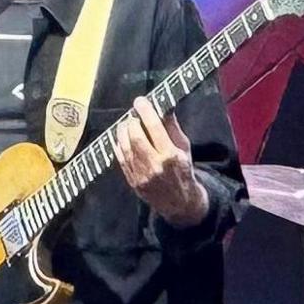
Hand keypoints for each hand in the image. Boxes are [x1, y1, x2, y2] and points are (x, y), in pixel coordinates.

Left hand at [118, 100, 208, 227]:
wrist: (179, 202)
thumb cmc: (183, 171)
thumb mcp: (184, 148)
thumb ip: (173, 127)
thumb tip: (164, 106)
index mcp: (170, 155)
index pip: (154, 127)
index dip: (145, 111)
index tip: (140, 101)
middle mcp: (154, 165)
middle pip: (135, 135)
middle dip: (131, 121)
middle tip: (133, 115)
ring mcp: (140, 174)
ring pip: (124, 145)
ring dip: (123, 131)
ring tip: (127, 124)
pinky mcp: (131, 180)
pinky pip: (120, 157)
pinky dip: (119, 144)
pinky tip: (123, 138)